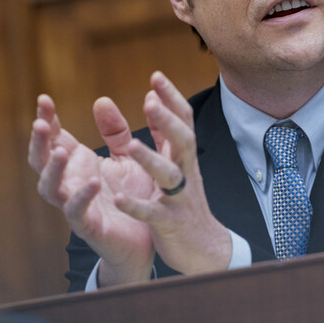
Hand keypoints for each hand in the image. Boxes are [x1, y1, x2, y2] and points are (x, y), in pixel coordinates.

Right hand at [28, 95, 155, 285]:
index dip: (46, 120)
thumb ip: (115, 131)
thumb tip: (102, 99)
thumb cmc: (131, 195)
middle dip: (39, 142)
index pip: (54, 139)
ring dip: (52, 170)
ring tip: (61, 152)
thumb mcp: (127, 157)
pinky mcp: (89, 226)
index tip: (43, 98)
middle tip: (39, 123)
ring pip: (50, 188)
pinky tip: (92, 182)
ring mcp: (75, 205)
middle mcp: (71, 183)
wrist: (147, 237)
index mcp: (78, 164)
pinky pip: (77, 213)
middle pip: (42, 161)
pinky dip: (81, 197)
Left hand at [114, 71, 232, 274]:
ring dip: (152, 160)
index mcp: (184, 157)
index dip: (172, 98)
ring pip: (170, 176)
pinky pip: (154, 214)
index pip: (184, 122)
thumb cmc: (185, 200)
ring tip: (131, 146)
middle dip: (168, 120)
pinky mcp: (170, 223)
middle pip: (184, 141)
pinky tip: (119, 200)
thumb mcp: (177, 162)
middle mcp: (186, 173)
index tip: (156, 75)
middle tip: (151, 100)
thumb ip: (162, 131)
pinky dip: (138, 206)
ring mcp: (180, 198)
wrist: (204, 246)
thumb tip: (151, 95)